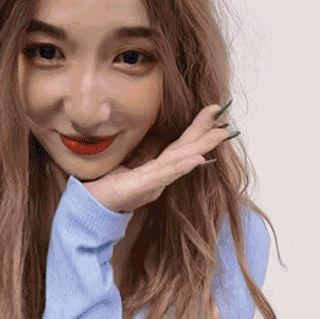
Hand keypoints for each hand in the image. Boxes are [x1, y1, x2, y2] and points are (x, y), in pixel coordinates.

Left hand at [82, 104, 231, 213]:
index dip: (198, 128)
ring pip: (181, 160)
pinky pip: (165, 174)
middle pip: (186, 149)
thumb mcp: (126, 166)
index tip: (214, 111)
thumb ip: (141, 156)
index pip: (181, 144)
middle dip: (207, 134)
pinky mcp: (142, 188)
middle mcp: (160, 174)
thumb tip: (152, 143)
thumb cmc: (109, 188)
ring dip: (202, 147)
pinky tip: (197, 158)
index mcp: (157, 168)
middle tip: (226, 121)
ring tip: (219, 135)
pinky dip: (182, 166)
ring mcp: (153, 182)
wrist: (92, 207)